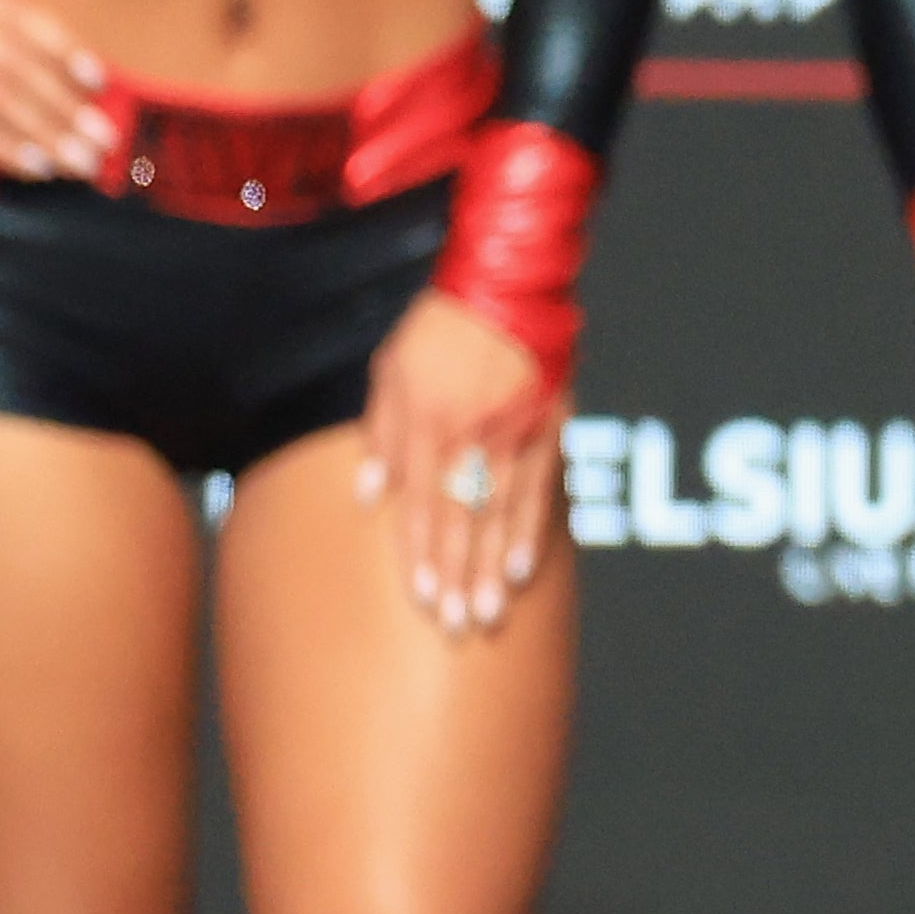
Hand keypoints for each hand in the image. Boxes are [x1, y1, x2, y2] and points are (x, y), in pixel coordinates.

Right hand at [0, 0, 114, 179]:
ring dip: (37, 129)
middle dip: (60, 105)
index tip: (97, 84)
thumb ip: (1, 56)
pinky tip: (29, 167)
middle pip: (9, 57)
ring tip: (71, 162)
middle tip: (98, 143)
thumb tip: (75, 99)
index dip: (62, 50)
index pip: (20, 16)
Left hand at [351, 291, 562, 637]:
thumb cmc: (438, 331)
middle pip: (459, 521)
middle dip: (458, 577)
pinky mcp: (546, 428)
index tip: (423, 599)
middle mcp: (467, 438)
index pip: (418, 505)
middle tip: (458, 626)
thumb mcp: (390, 373)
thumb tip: (368, 496)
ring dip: (491, 569)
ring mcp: (511, 436)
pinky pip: (538, 490)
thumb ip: (380, 437)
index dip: (421, 556)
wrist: (504, 287)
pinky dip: (530, 531)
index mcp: (424, 426)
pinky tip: (522, 569)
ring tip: (489, 613)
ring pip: (498, 514)